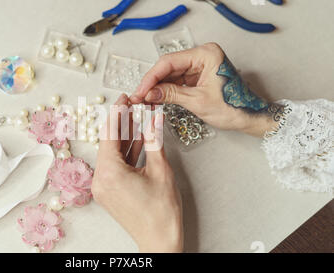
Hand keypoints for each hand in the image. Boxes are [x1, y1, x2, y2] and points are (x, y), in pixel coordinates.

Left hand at [92, 94, 183, 252]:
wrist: (159, 240)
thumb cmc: (161, 212)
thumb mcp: (161, 170)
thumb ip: (154, 140)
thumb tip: (154, 118)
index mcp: (110, 172)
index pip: (110, 134)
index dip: (117, 113)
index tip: (123, 98)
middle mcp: (101, 179)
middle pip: (109, 143)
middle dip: (122, 123)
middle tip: (132, 105)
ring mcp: (103, 187)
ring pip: (112, 154)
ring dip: (125, 137)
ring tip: (136, 118)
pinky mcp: (109, 192)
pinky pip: (115, 166)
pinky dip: (125, 154)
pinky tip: (137, 139)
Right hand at [130, 43, 284, 136]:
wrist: (249, 116)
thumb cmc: (234, 106)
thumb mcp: (198, 101)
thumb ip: (171, 94)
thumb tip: (149, 93)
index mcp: (206, 54)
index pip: (170, 62)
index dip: (151, 77)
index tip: (140, 89)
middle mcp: (202, 56)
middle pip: (169, 67)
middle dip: (153, 83)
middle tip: (139, 96)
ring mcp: (200, 66)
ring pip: (171, 74)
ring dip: (158, 87)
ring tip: (145, 99)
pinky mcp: (198, 76)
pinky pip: (178, 81)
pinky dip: (166, 90)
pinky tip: (156, 97)